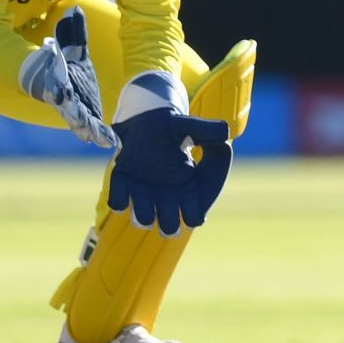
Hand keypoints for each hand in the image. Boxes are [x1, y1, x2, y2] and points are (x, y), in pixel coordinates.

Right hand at [19, 6, 116, 148]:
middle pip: (70, 109)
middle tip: (86, 125)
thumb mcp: (72, 47)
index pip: (60, 86)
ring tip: (103, 140)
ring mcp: (76, 111)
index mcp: (62, 81)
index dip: (61, 89)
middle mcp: (67, 99)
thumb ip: (73, 31)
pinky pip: (92, 128)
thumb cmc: (64, 63)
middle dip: (78, 117)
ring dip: (91, 131)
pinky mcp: (87, 117)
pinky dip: (100, 135)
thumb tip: (75, 10)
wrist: (59, 79)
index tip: (64, 92)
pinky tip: (112, 143)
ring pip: (81, 123)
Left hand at [108, 71, 232, 236]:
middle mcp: (165, 195)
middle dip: (169, 225)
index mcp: (188, 188)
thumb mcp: (193, 126)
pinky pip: (118, 201)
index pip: (193, 215)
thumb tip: (225, 134)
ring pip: (143, 218)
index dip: (193, 215)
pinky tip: (128, 188)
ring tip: (146, 201)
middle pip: (168, 226)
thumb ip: (210, 131)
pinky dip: (120, 201)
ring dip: (143, 215)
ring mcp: (142, 190)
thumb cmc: (174, 126)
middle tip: (169, 215)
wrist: (146, 117)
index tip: (193, 209)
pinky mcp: (123, 181)